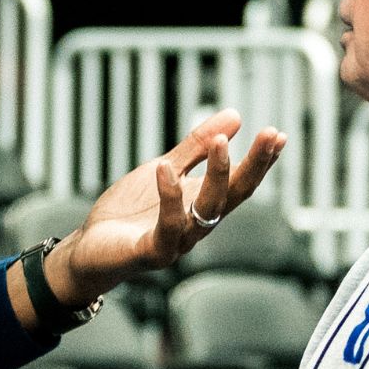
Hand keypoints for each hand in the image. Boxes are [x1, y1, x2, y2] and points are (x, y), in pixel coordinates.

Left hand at [46, 112, 287, 305]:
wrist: (90, 249)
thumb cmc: (129, 213)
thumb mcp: (164, 168)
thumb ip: (195, 147)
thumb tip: (234, 116)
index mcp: (203, 205)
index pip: (240, 182)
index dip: (261, 161)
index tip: (278, 135)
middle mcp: (197, 225)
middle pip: (233, 195)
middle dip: (254, 165)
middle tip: (270, 135)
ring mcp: (177, 241)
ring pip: (206, 210)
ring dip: (217, 175)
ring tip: (220, 142)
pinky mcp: (152, 252)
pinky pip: (167, 227)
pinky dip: (169, 198)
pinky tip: (166, 169)